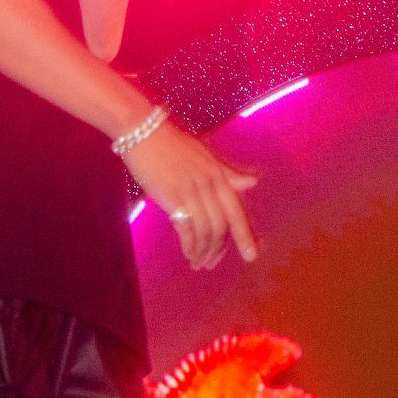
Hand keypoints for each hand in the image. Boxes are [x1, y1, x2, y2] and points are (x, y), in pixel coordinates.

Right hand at [123, 122, 258, 269]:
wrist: (144, 132)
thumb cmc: (172, 144)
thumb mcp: (205, 156)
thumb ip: (227, 174)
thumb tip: (253, 182)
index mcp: (220, 175)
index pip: (238, 211)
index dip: (245, 235)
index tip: (251, 256)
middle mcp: (211, 184)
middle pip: (223, 226)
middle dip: (220, 250)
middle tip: (213, 265)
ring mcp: (193, 191)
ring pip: (206, 231)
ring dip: (203, 251)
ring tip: (198, 263)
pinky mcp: (173, 198)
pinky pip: (187, 229)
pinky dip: (190, 245)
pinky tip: (188, 254)